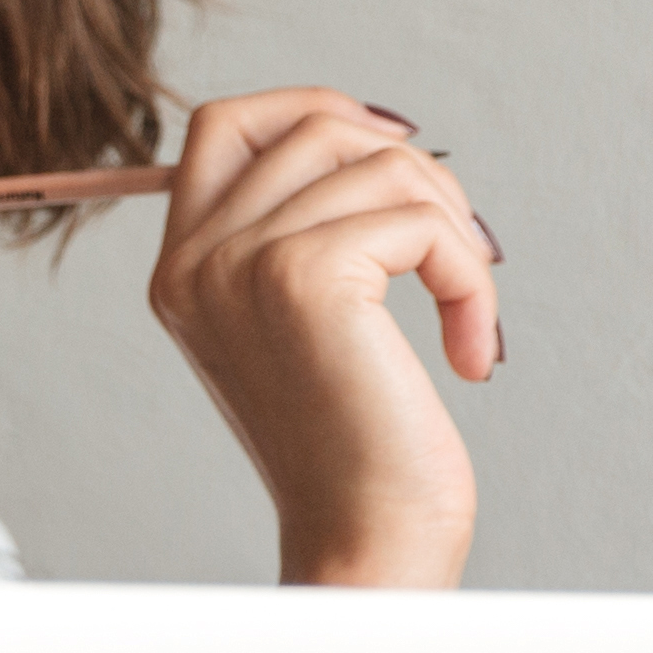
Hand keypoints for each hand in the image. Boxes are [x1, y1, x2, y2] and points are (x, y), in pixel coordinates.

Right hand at [144, 87, 494, 587]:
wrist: (364, 543)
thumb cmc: (355, 450)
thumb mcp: (305, 326)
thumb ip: (304, 234)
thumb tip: (379, 136)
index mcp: (180, 269)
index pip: (225, 122)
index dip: (316, 110)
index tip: (395, 152)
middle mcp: (194, 260)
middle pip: (318, 127)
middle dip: (415, 175)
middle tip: (455, 257)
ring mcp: (240, 263)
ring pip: (382, 165)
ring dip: (456, 234)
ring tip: (465, 316)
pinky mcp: (303, 276)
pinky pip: (422, 221)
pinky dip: (470, 281)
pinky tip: (472, 352)